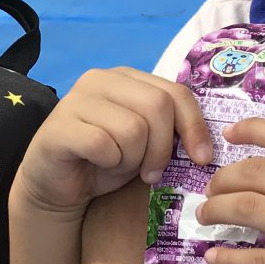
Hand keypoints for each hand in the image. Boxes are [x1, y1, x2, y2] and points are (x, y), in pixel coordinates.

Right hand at [12, 67, 215, 218]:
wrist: (58, 185)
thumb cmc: (106, 161)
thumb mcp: (147, 142)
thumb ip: (169, 129)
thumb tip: (206, 145)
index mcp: (127, 77)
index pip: (175, 92)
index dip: (195, 126)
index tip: (202, 158)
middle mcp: (101, 79)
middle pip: (158, 107)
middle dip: (163, 148)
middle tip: (151, 173)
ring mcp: (76, 99)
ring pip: (132, 129)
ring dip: (133, 159)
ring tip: (119, 166)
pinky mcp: (59, 125)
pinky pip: (102, 144)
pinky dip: (109, 163)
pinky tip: (99, 165)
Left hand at [198, 117, 264, 263]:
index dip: (253, 128)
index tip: (231, 133)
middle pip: (255, 171)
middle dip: (223, 179)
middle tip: (212, 191)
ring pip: (247, 208)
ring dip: (217, 211)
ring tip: (206, 218)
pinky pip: (255, 261)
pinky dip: (227, 259)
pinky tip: (215, 260)